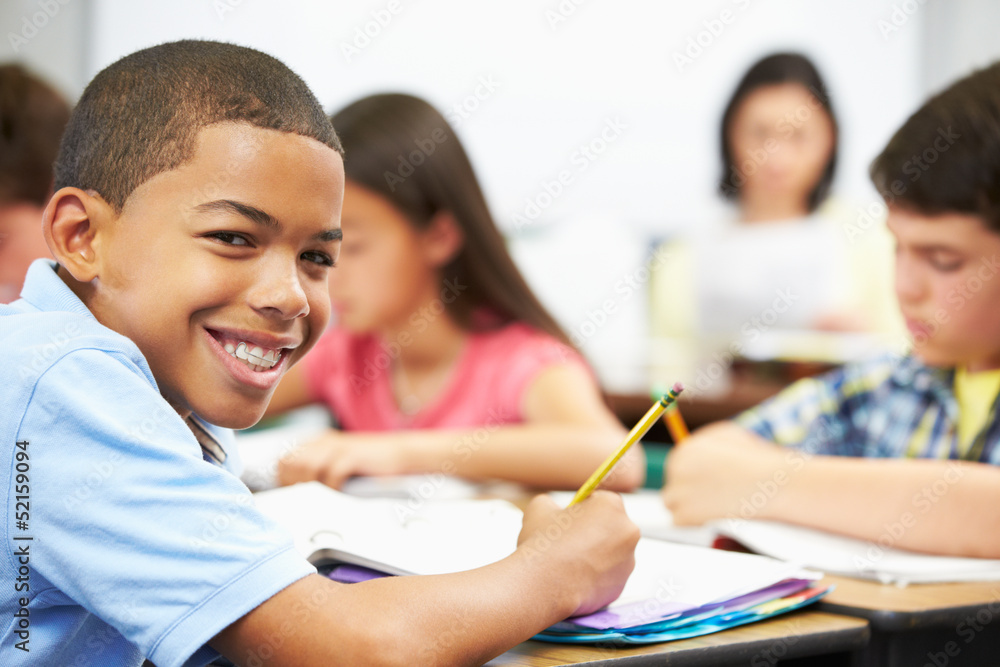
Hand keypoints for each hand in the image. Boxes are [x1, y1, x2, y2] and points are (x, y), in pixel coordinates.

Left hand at [276, 430, 408, 488]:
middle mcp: (325, 442)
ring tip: (320, 498)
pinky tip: (338, 493)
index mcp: (318, 442)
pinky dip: (332, 487)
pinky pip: (332, 473)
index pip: (285, 459)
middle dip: (295, 484)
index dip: (284, 479)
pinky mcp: (353, 455)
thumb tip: (295, 490)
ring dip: (312, 486)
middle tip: (305, 499)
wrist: (399, 454)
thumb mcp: (338, 462)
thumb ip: (317, 470)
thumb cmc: (369, 464)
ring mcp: (339, 447)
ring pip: (309, 467)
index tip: (293, 494)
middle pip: (293, 463)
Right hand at [517, 492, 638, 616]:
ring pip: (612, 553)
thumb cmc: (545, 543)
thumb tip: (552, 508)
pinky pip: (608, 577)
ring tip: (570, 563)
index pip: (600, 502)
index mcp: (612, 505)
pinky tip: (575, 579)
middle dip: (593, 533)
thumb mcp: (539, 508)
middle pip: (611, 527)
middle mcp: (628, 531)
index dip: (582, 511)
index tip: (569, 521)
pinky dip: (595, 577)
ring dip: (596, 556)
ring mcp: (629, 561)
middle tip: (569, 542)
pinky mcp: (622, 586)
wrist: (546, 585)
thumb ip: (550, 502)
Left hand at [662, 422, 787, 525]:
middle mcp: (676, 467)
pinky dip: (695, 523)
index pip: (676, 467)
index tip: (705, 487)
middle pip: (673, 485)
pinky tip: (714, 518)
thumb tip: (695, 450)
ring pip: (673, 503)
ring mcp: (678, 490)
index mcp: (685, 448)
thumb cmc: (756, 459)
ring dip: (689, 509)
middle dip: (689, 494)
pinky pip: (680, 522)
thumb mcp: (729, 436)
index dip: (691, 479)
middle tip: (712, 501)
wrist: (770, 483)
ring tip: (714, 509)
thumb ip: (707, 443)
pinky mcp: (683, 514)